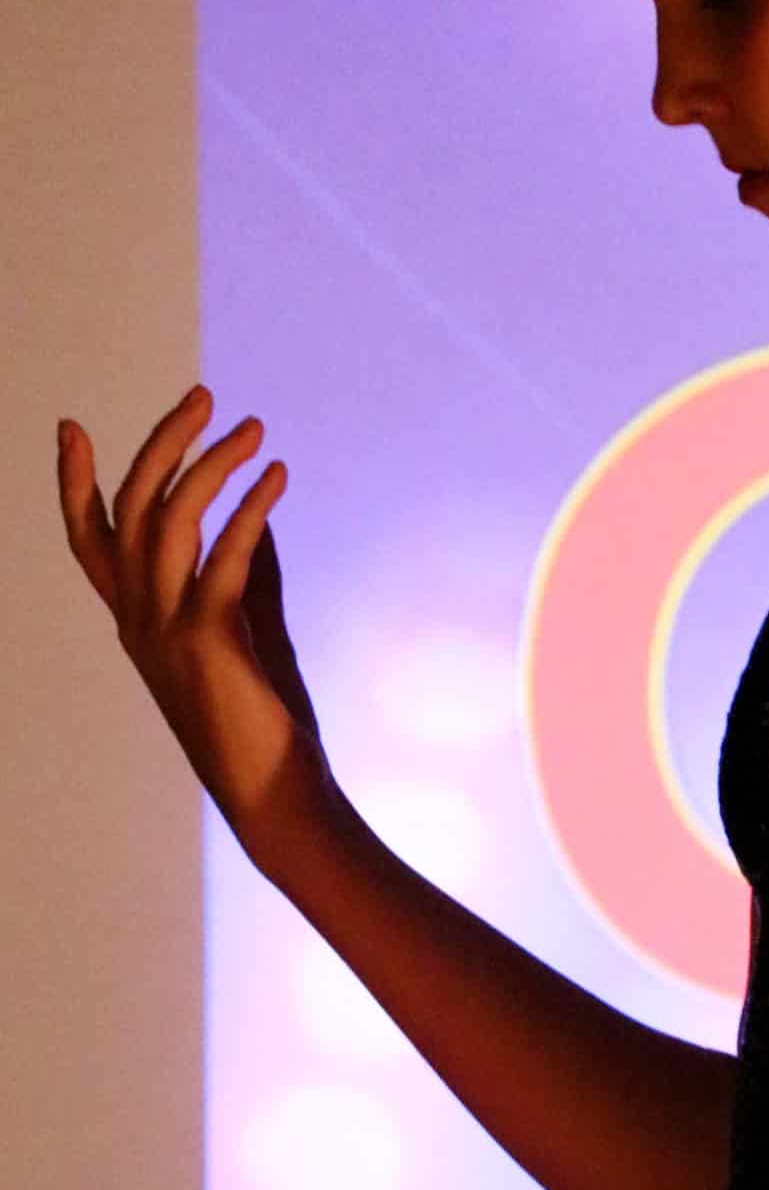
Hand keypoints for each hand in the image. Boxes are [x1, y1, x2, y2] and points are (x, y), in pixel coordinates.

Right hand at [57, 384, 337, 878]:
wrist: (277, 794)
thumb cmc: (264, 718)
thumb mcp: (251, 629)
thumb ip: (247, 571)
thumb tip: (256, 511)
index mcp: (136, 621)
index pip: (88, 539)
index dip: (74, 482)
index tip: (70, 425)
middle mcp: (137, 621)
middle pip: (128, 510)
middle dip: (161, 443)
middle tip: (203, 395)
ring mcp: (165, 631)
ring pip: (168, 520)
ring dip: (213, 463)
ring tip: (255, 429)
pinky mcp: (208, 640)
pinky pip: (224, 554)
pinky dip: (250, 507)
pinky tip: (277, 478)